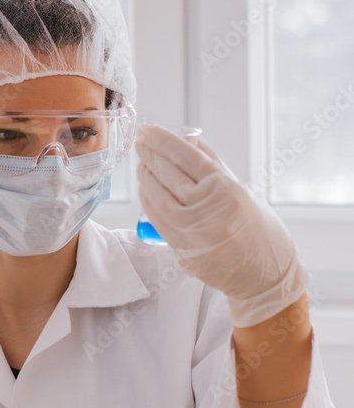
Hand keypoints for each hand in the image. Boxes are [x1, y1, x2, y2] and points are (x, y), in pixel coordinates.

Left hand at [134, 125, 309, 326]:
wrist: (265, 277)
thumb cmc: (261, 232)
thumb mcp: (243, 190)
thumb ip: (214, 164)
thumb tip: (189, 139)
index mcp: (225, 188)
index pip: (185, 156)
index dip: (162, 140)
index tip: (148, 130)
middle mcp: (207, 208)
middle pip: (169, 174)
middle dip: (150, 155)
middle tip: (141, 143)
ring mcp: (192, 231)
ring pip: (159, 196)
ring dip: (146, 178)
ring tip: (142, 165)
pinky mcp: (183, 250)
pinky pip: (158, 221)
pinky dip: (149, 202)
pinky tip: (146, 190)